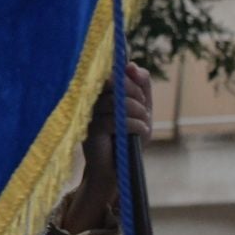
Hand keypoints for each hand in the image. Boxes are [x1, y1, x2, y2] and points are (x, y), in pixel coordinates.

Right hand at [73, 62, 153, 215]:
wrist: (118, 168)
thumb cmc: (129, 136)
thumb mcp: (142, 108)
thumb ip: (141, 85)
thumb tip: (132, 66)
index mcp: (101, 91)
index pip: (112, 70)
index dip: (128, 74)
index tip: (140, 86)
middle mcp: (91, 99)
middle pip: (113, 81)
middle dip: (135, 92)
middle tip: (144, 107)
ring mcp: (89, 114)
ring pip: (115, 101)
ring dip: (138, 111)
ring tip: (145, 123)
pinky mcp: (91, 131)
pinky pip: (115, 121)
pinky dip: (135, 125)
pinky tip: (143, 132)